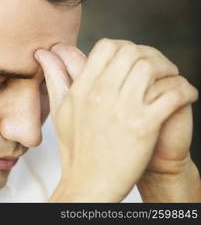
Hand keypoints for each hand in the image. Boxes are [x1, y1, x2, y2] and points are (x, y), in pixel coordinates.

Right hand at [34, 38, 197, 201]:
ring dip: (169, 70)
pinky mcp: (143, 126)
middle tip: (159, 68)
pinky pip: (172, 94)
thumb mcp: (60, 109)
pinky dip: (185, 90)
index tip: (133, 60)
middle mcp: (100, 94)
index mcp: (81, 89)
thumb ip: (54, 77)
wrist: (89, 183)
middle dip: (150, 55)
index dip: (124, 47)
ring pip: (152, 68)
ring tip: (172, 79)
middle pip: (132, 52)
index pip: (107, 46)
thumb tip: (43, 53)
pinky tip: (186, 96)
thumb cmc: (75, 147)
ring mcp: (122, 110)